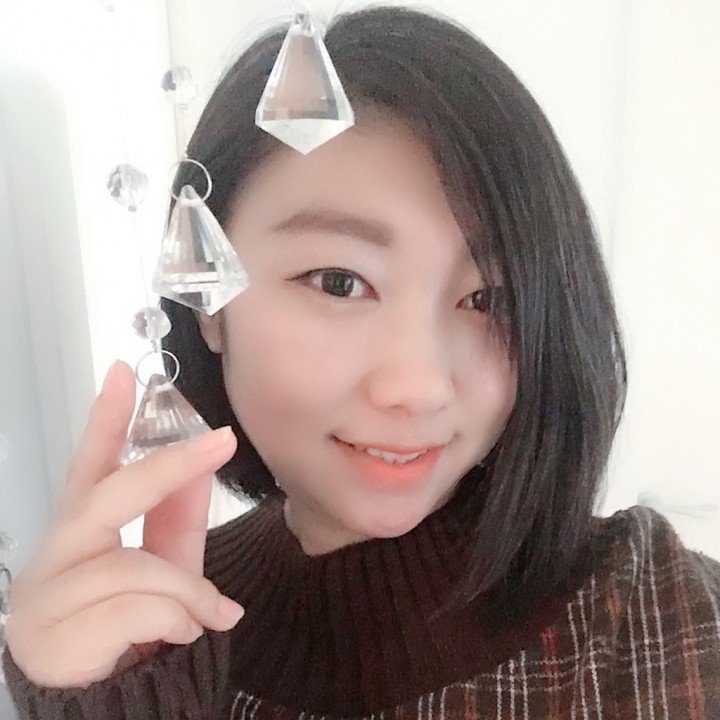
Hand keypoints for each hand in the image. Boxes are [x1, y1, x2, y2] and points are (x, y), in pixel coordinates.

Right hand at [4, 361, 244, 687]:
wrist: (112, 704)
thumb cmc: (133, 626)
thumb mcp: (166, 565)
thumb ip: (177, 517)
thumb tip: (201, 461)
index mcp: (84, 530)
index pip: (92, 463)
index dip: (106, 418)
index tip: (123, 370)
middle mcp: (57, 551)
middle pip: (111, 493)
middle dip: (170, 466)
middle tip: (221, 440)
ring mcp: (47, 594)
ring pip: (135, 564)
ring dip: (187, 592)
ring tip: (208, 616)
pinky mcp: (51, 637)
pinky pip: (136, 609)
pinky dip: (176, 620)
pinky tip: (177, 638)